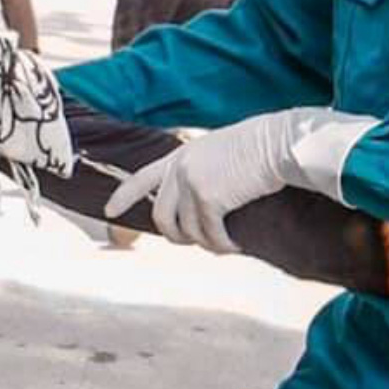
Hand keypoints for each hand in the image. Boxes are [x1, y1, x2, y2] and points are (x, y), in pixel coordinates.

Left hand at [105, 108, 376, 253]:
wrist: (279, 143)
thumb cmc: (261, 147)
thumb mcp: (221, 153)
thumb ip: (203, 172)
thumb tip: (201, 206)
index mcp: (181, 155)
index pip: (143, 178)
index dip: (123, 196)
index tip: (108, 212)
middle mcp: (180, 168)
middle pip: (161, 216)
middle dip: (176, 236)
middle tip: (196, 243)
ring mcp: (191, 183)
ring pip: (187, 231)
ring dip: (207, 243)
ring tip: (225, 244)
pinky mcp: (209, 199)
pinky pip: (210, 236)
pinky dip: (223, 246)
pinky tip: (236, 246)